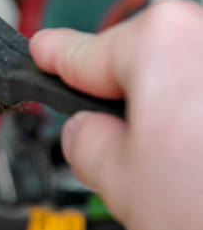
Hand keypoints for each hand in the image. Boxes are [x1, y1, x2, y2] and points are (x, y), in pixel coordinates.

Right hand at [30, 0, 202, 229]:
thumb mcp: (119, 183)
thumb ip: (83, 142)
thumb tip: (88, 130)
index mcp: (158, 46)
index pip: (80, 53)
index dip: (52, 59)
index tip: (42, 50)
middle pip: (136, 69)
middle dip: (125, 110)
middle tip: (133, 161)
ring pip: (180, 85)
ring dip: (173, 124)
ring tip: (193, 178)